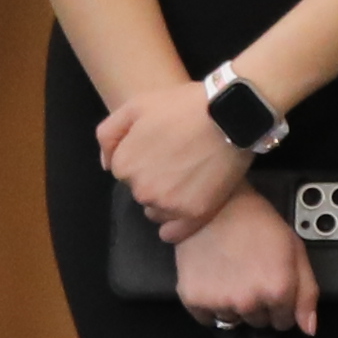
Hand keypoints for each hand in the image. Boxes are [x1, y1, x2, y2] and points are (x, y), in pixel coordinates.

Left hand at [96, 79, 254, 237]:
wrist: (231, 114)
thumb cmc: (183, 106)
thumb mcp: (136, 105)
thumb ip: (109, 134)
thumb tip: (105, 165)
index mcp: (124, 165)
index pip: (125, 170)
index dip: (142, 156)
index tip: (162, 145)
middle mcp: (142, 190)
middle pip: (141, 190)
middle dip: (154, 177)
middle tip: (179, 157)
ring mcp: (168, 205)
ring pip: (157, 210)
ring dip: (166, 199)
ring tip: (189, 176)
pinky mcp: (195, 214)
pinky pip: (174, 232)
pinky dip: (176, 225)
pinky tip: (186, 206)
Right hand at [172, 186, 317, 336]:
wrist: (215, 204)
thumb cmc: (256, 221)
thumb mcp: (294, 249)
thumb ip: (307, 292)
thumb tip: (308, 328)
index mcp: (278, 290)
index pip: (284, 322)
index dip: (280, 305)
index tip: (271, 285)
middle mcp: (249, 302)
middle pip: (258, 322)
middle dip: (258, 304)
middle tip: (250, 275)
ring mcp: (220, 302)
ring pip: (233, 320)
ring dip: (233, 305)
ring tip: (231, 274)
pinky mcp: (193, 299)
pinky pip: (206, 319)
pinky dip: (209, 305)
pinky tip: (213, 280)